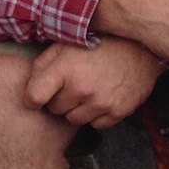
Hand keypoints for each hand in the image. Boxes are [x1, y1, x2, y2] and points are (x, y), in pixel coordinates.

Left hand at [24, 36, 162, 128]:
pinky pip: (96, 125)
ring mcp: (101, 102)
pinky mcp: (119, 112)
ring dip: (76, 109)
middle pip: (55, 109)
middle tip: (68, 86)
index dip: (31, 98)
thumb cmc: (98, 42)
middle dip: (57, 100)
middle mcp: (82, 89)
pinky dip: (95, 115)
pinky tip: (99, 99)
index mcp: (65, 69)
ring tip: (85, 92)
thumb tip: (29, 83)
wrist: (139, 48)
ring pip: (74, 120)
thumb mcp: (65, 44)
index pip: (34, 96)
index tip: (36, 97)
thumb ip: (43, 63)